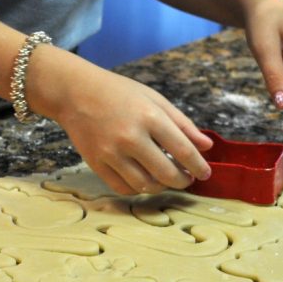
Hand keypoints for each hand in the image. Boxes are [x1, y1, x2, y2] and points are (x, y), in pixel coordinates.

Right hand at [30, 50, 212, 195]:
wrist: (75, 93)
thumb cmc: (119, 93)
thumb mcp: (155, 99)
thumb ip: (182, 124)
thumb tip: (206, 147)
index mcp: (149, 117)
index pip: (182, 150)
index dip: (198, 166)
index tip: (205, 173)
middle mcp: (130, 137)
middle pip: (166, 173)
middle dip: (182, 180)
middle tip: (187, 179)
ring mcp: (111, 153)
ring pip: (145, 185)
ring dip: (161, 186)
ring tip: (166, 178)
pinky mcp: (96, 164)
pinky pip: (123, 188)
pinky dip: (138, 189)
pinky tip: (144, 180)